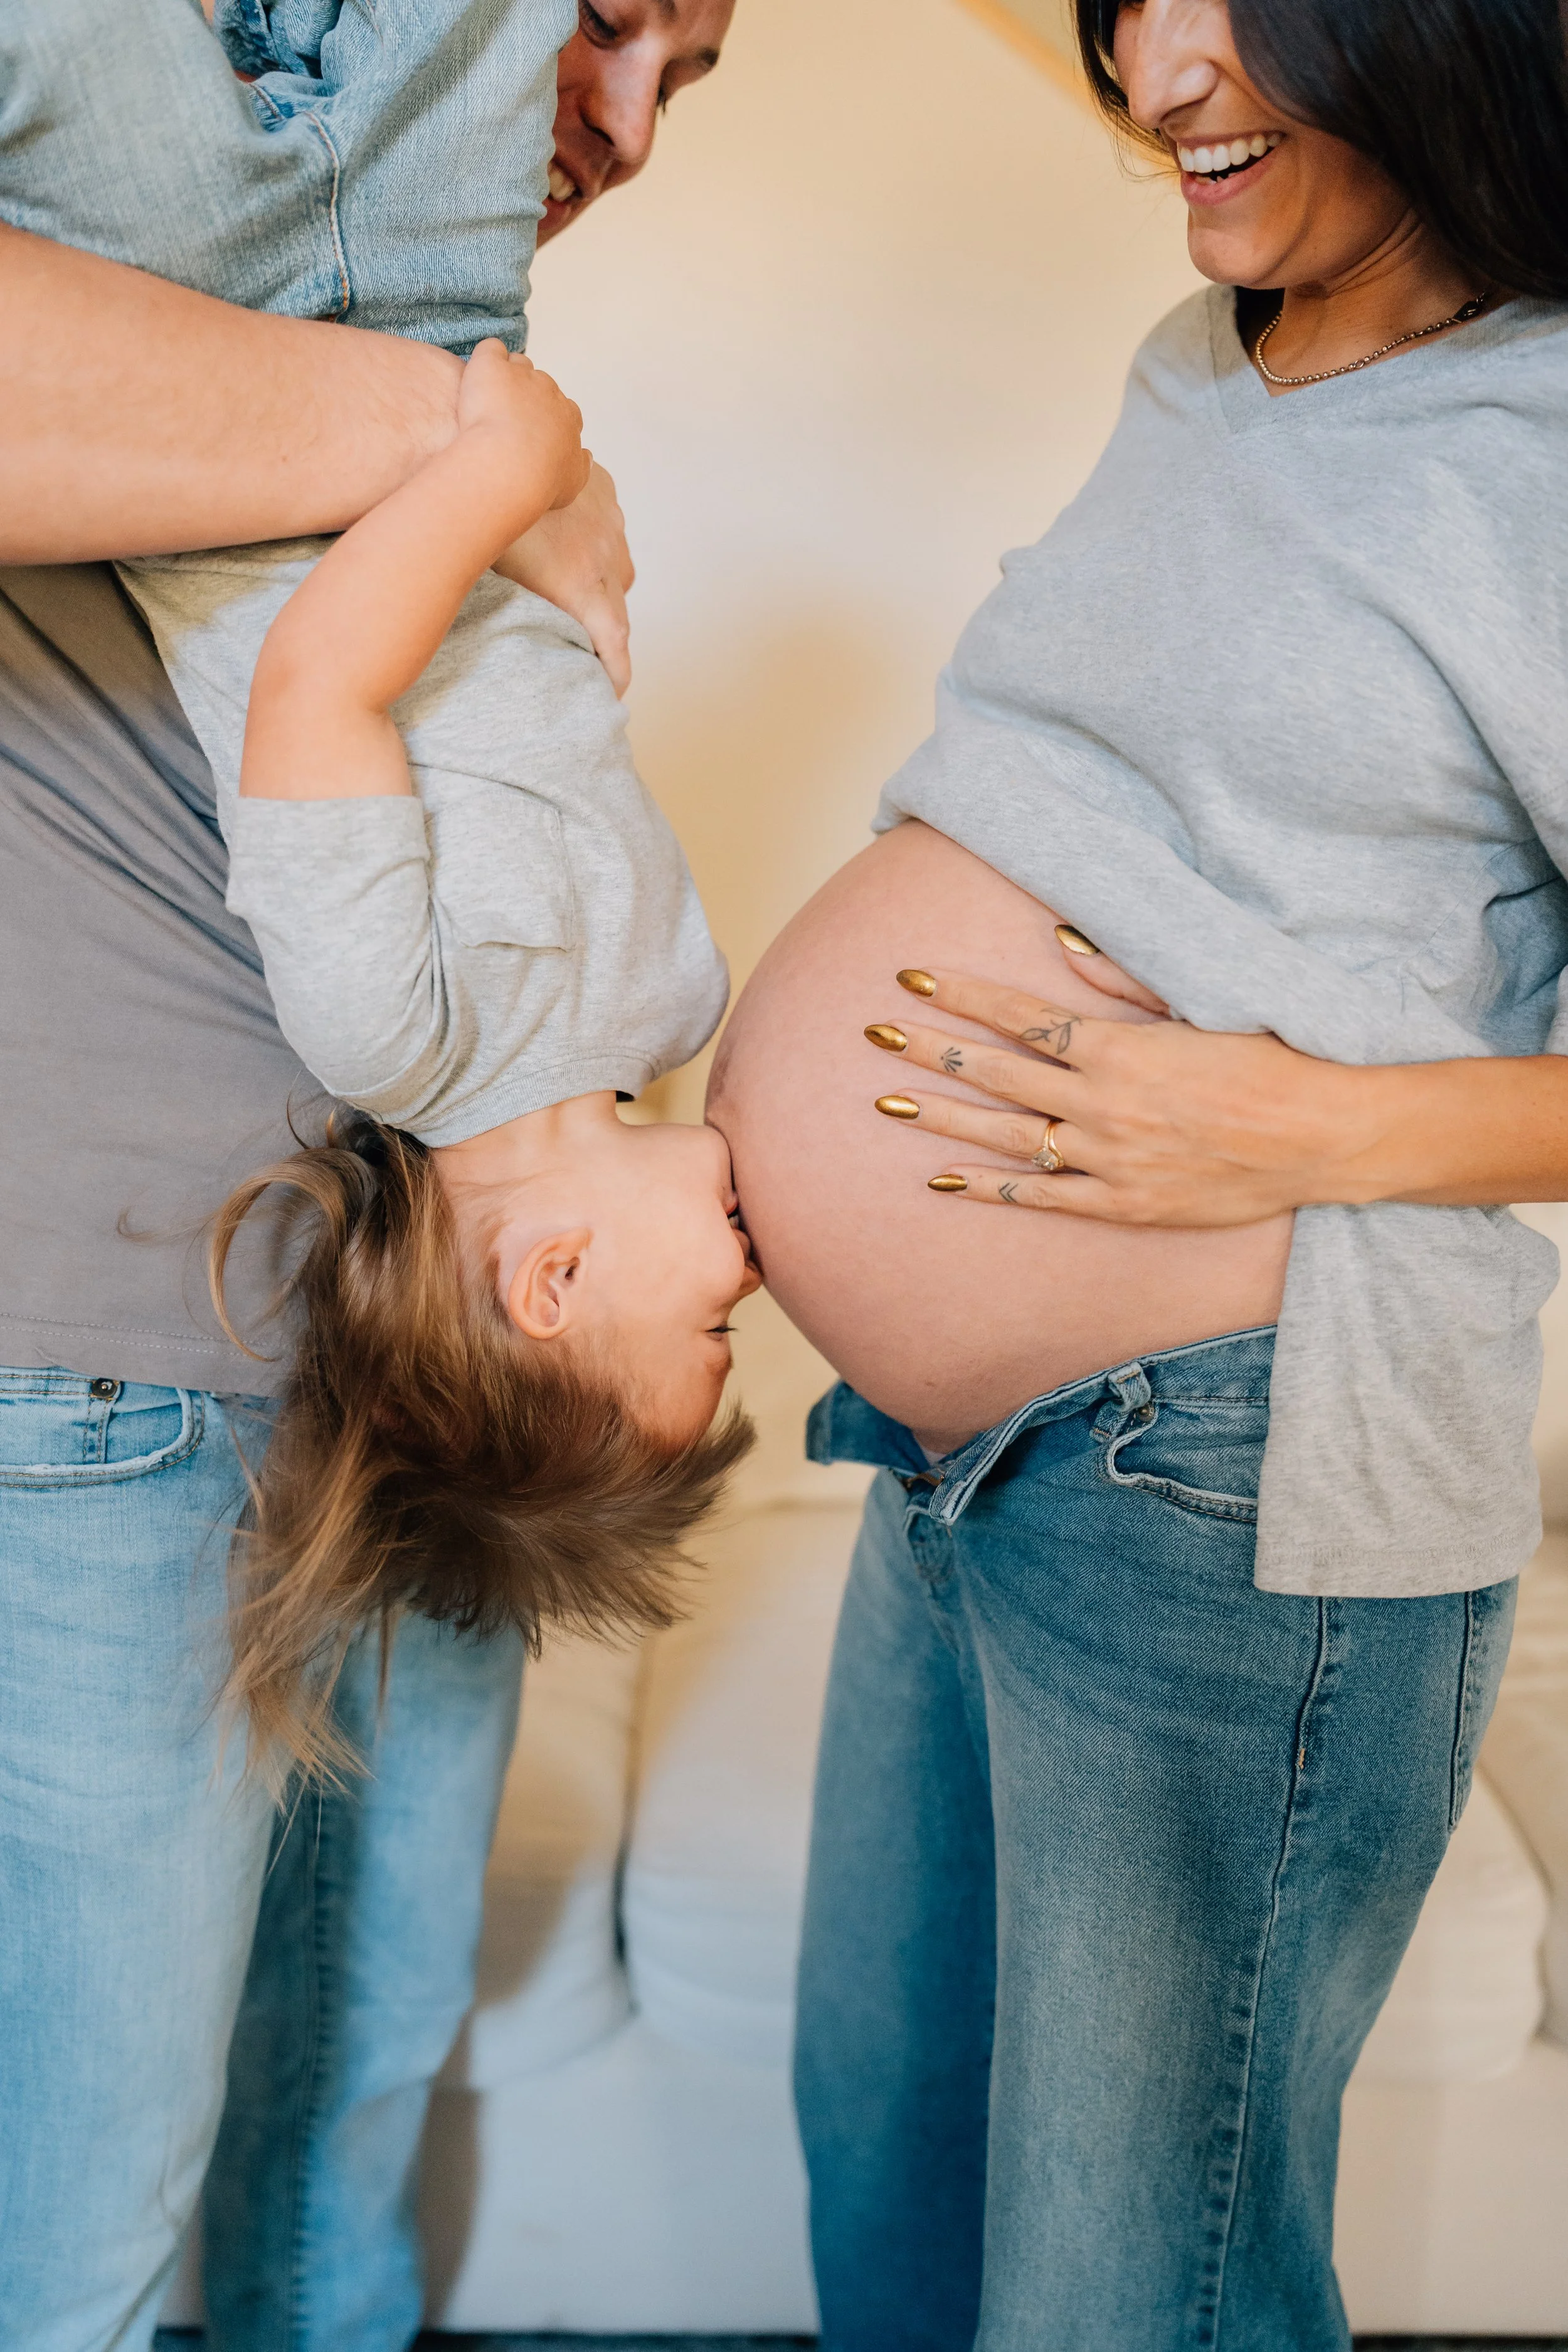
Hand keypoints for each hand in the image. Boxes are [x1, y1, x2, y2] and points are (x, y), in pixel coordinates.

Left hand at [456, 337, 589, 527]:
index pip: (563, 407)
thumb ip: (580, 466)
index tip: (532, 433)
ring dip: (506, 376)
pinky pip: (491, 350)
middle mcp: (549, 391)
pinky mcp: (492, 366)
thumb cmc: (540, 481)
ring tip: (489, 399)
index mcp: (568, 417)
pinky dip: (485, 358)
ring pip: (517, 365)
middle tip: (505, 420)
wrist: (509, 467)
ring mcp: (521, 375)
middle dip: (525, 396)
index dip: (546, 417)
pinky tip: (477, 376)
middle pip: (540, 383)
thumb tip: (585, 455)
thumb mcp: (572, 483)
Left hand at [493, 459, 634, 694]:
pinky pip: (609, 525)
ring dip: (602, 583)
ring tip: (572, 590)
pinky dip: (595, 542)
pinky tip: (569, 537)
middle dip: (605, 631)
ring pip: (618, 564)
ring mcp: (609, 518)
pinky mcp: (602, 486)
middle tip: (580, 647)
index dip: (616, 673)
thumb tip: (500, 640)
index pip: (615, 644)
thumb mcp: (492, 572)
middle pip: (619, 607)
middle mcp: (606, 554)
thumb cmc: (477, 515)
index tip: (611, 694)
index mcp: (582, 586)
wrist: (495, 442)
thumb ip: (510, 612)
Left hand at [865, 966, 1367, 1224]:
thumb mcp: (1201, 1002)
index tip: (910, 978)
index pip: (1021, 1015)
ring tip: (885, 1102)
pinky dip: (989, 1191)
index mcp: (1120, 1047)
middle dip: (929, 1048)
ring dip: (941, 1118)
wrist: (1321, 1138)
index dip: (961, 995)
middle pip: (996, 1071)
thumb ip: (1123, 976)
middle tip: (872, 1032)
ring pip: (1004, 1136)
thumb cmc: (1268, 1059)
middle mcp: (1103, 1104)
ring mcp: (1108, 1159)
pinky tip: (942, 1180)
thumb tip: (1059, 938)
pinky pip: (1040, 1198)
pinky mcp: (1121, 1205)